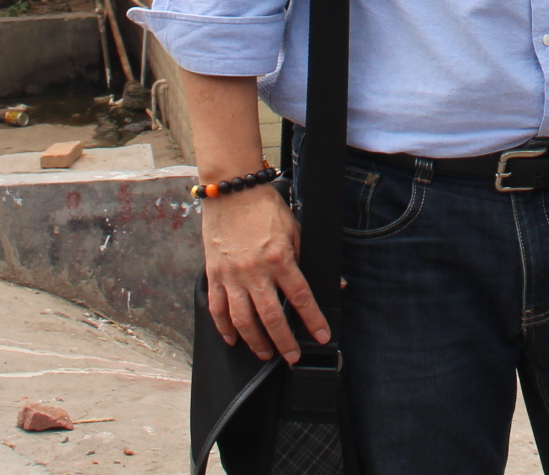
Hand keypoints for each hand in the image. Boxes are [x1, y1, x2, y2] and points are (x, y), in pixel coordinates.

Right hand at [202, 186, 329, 362]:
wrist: (232, 190)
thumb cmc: (265, 208)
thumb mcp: (296, 229)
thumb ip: (309, 258)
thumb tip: (334, 283)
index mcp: (280, 258)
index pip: (300, 298)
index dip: (313, 320)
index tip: (321, 336)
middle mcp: (255, 271)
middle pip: (271, 317)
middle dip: (284, 342)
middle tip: (293, 357)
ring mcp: (232, 275)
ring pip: (243, 320)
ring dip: (256, 341)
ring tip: (266, 353)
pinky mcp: (214, 274)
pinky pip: (218, 308)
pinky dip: (224, 327)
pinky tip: (233, 338)